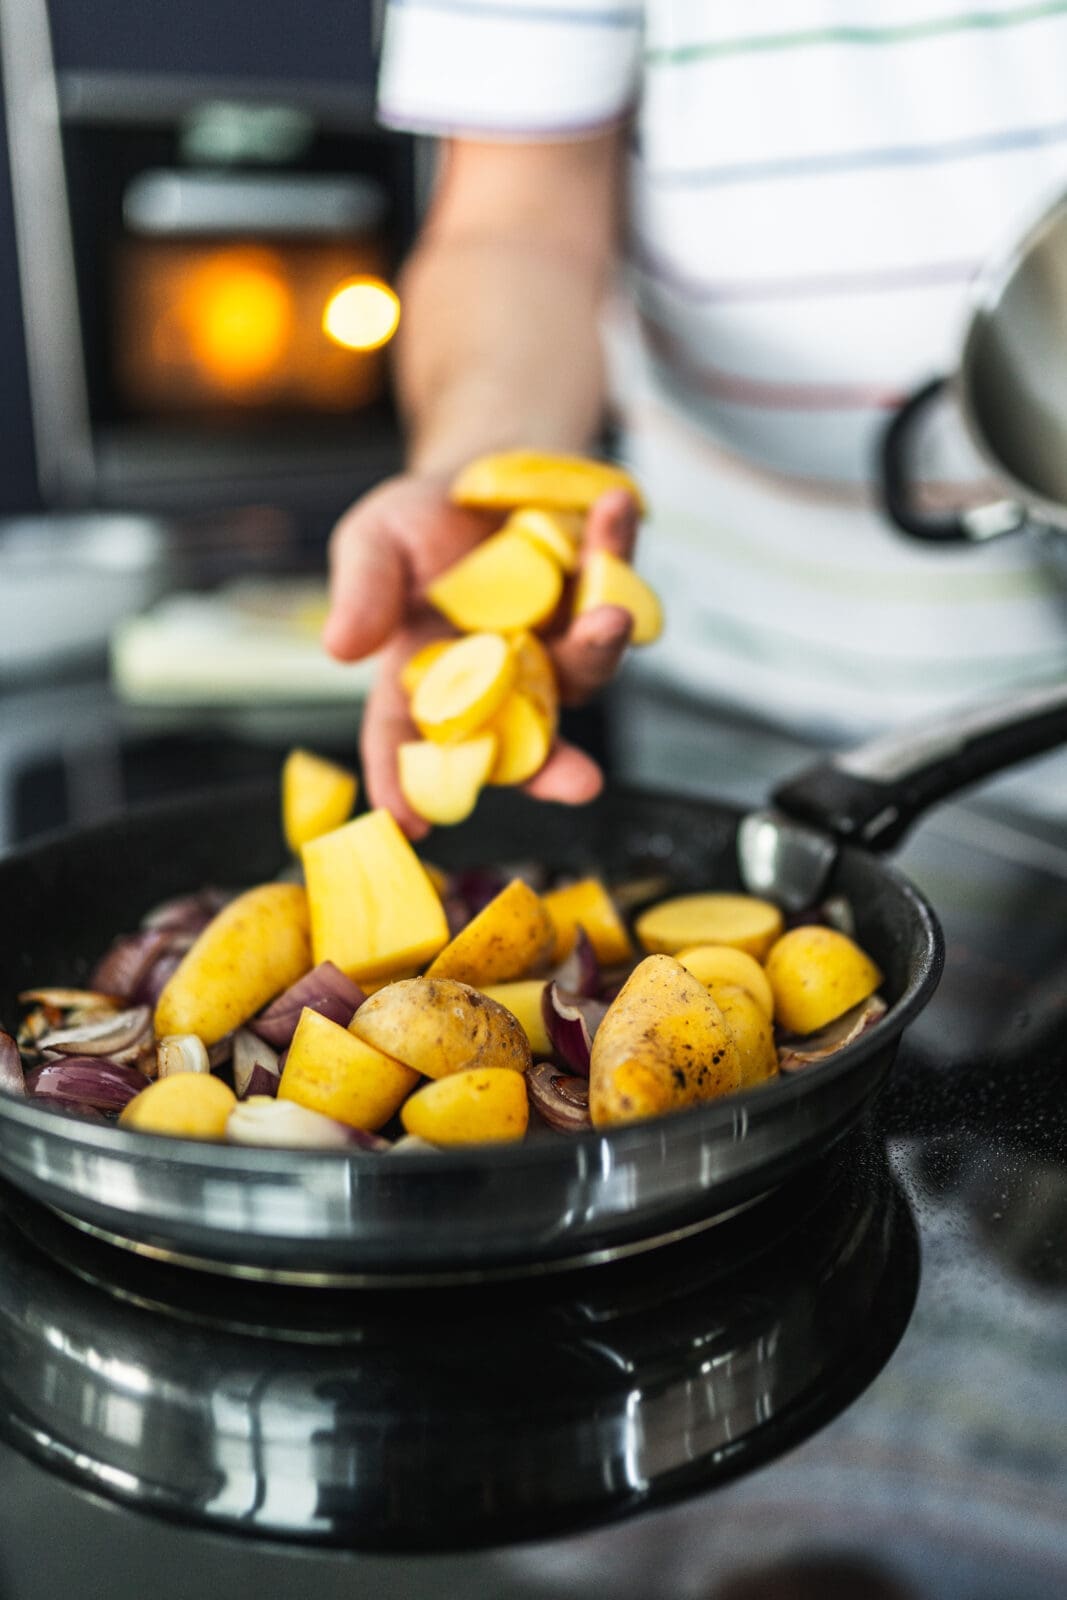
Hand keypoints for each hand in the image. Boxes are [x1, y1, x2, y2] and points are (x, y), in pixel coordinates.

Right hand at [323, 473, 638, 837]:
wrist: (487, 465)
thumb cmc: (421, 519)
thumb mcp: (376, 539)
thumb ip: (363, 591)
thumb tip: (339, 651)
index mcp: (430, 677)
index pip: (411, 743)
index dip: (406, 786)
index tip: (411, 825)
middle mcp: (502, 678)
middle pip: (525, 739)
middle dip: (553, 768)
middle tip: (578, 783)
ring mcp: (559, 643)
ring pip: (586, 668)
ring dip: (599, 647)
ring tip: (607, 617)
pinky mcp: (603, 595)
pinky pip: (618, 582)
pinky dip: (616, 546)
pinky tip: (615, 509)